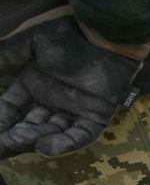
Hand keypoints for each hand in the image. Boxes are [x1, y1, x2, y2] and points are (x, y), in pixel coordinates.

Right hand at [0, 15, 144, 157]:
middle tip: (2, 143)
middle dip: (14, 135)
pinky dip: (65, 144)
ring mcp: (73, 110)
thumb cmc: (68, 37)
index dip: (1, 120)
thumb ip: (7, 56)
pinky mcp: (96, 117)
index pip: (11, 109)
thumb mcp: (30, 44)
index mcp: (33, 85)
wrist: (104, 37)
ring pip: (51, 132)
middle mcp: (51, 101)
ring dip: (35, 137)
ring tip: (22, 139)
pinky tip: (45, 147)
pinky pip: (80, 136)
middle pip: (28, 125)